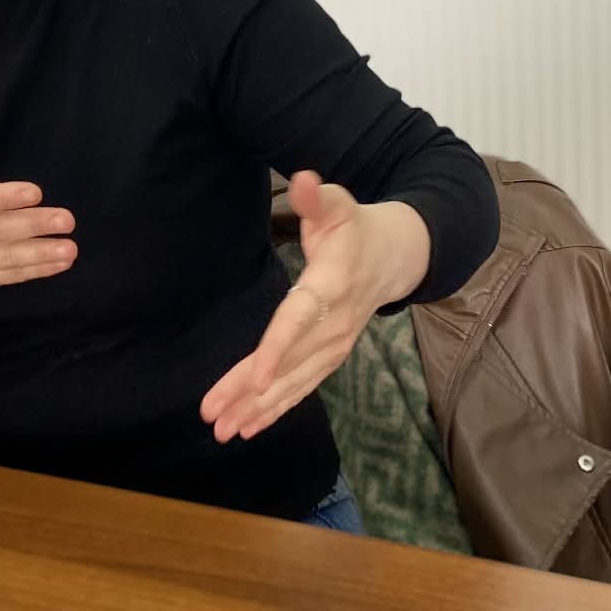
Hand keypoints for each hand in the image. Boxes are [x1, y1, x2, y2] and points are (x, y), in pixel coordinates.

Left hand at [199, 171, 430, 444]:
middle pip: (290, 361)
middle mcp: (336, 323)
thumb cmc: (355, 226)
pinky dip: (278, 408)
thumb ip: (317, 196)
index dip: (278, 348)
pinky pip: (304, 386)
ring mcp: (336, 344)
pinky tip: (249, 426)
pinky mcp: (332, 355)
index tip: (256, 377)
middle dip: (251, 392)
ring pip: (295, 381)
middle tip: (214, 418)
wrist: (396, 256)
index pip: (301, 319)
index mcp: (333, 284)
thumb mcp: (339, 203)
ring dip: (259, 409)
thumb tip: (303, 179)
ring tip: (223, 431)